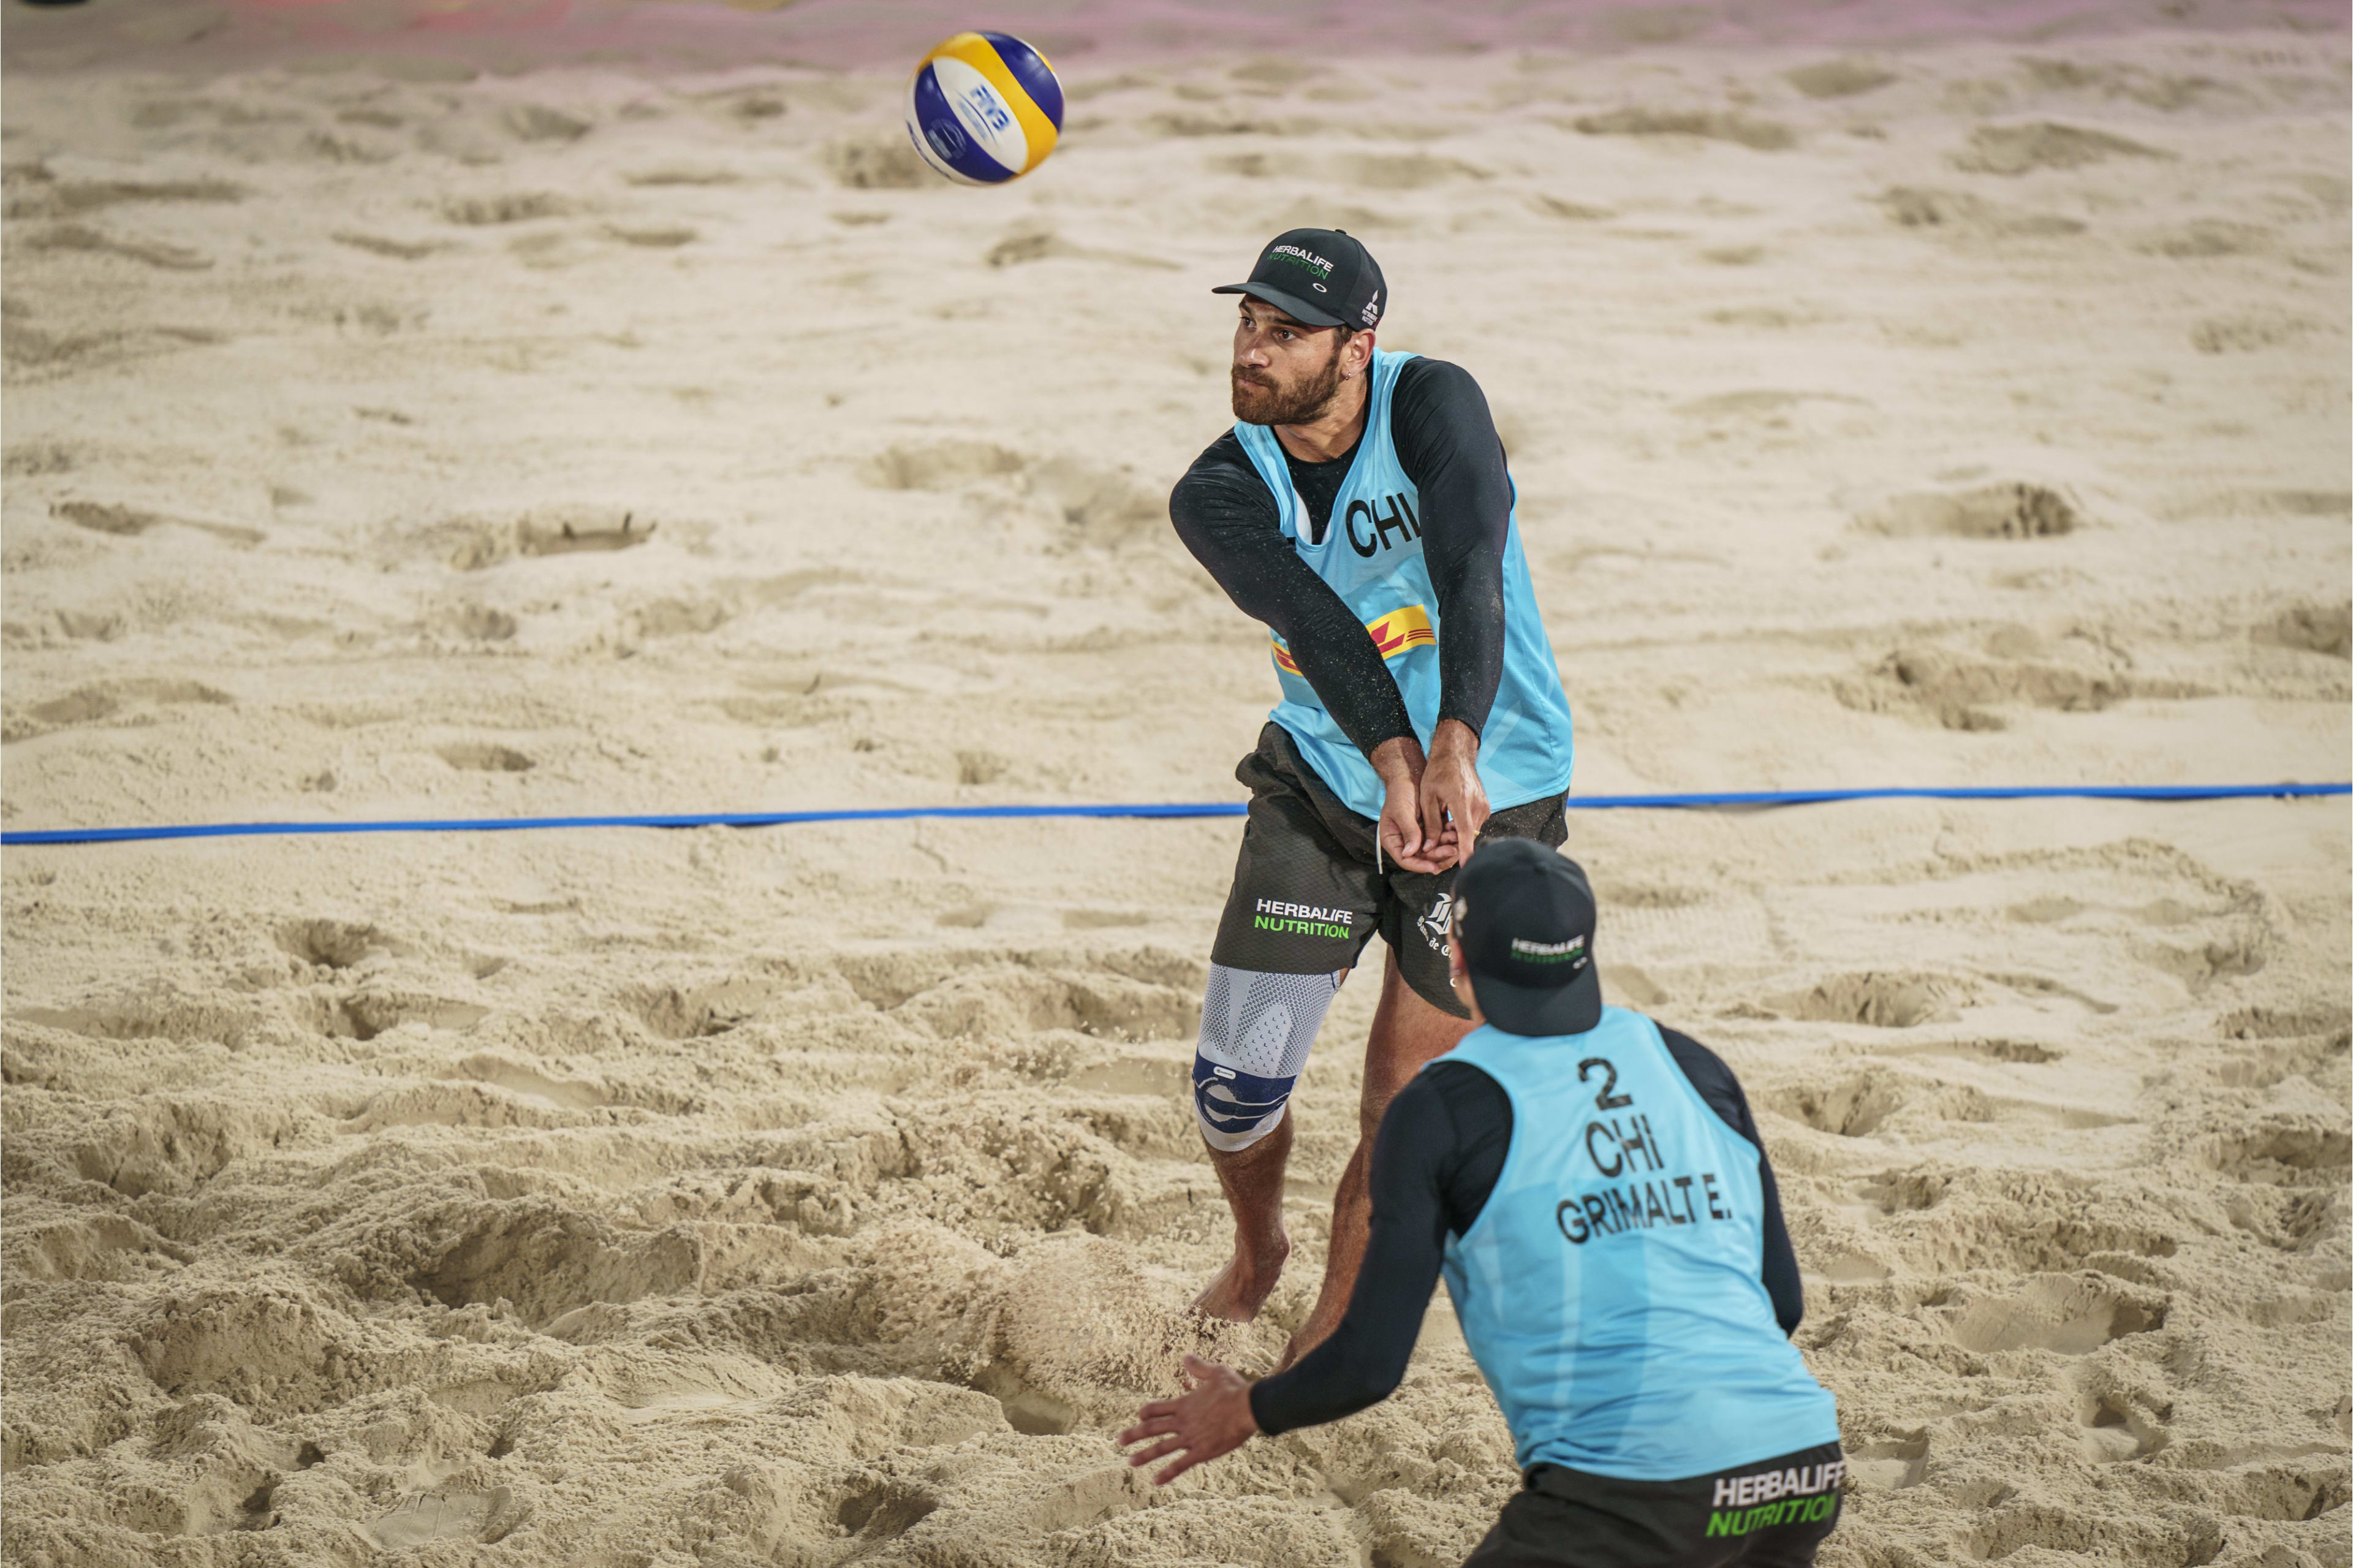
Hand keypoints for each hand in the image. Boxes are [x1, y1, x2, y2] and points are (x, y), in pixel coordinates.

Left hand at [1117, 1355, 1258, 1484]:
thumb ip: (1198, 1367)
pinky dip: (1167, 1473)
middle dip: (1134, 1434)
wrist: (1248, 1408)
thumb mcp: (1215, 1372)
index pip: (1158, 1408)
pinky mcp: (1201, 1452)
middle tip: (1119, 1441)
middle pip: (1153, 1428)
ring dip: (1144, 1455)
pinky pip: (1180, 1465)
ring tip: (1130, 1462)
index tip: (1139, 1415)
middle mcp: (1183, 1421)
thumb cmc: (1234, 1389)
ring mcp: (1190, 1438)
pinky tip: (1155, 1481)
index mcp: (1184, 1404)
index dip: (1147, 1412)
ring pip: (1161, 1447)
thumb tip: (1185, 1357)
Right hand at [1369, 737, 1447, 873]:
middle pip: (1421, 857)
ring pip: (1432, 850)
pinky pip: (1439, 838)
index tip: (1433, 867)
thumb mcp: (1402, 811)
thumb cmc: (1400, 791)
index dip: (1419, 865)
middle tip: (1451, 850)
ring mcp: (1417, 836)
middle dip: (1437, 855)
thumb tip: (1409, 853)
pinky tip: (1455, 832)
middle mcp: (1404, 841)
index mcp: (1392, 839)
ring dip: (1444, 846)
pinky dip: (1447, 837)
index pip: (1405, 859)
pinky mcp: (1428, 829)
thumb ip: (1408, 832)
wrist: (1409, 776)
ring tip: (1456, 839)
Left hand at [1417, 720, 1488, 869]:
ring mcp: (1484, 805)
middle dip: (1453, 849)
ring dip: (1457, 839)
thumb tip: (1429, 847)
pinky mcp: (1485, 806)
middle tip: (1436, 860)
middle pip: (1468, 836)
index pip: (1465, 831)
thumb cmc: (1438, 773)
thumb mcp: (1427, 798)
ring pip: (1471, 832)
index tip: (1466, 866)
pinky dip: (1462, 831)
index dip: (1465, 850)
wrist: (1456, 755)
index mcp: (1462, 801)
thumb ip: (1430, 824)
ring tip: (1439, 841)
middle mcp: (1477, 804)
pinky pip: (1474, 825)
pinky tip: (1449, 828)